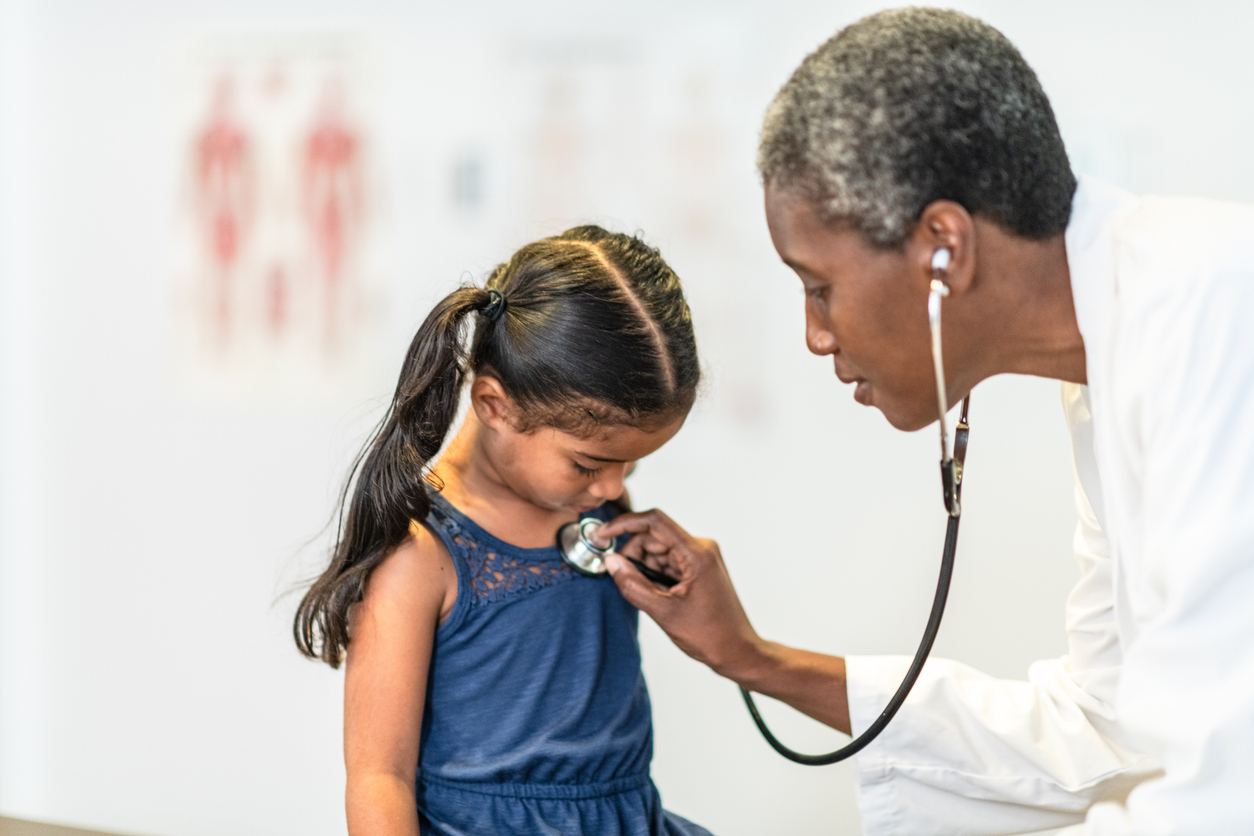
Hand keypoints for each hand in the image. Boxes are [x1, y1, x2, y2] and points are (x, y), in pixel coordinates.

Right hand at [597, 509, 764, 677]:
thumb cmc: (711, 635)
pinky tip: (658, 596)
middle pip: (653, 536)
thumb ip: (633, 585)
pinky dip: (655, 575)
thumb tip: (612, 562)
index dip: (624, 524)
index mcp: (696, 553)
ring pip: (658, 550)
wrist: (737, 651)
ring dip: (645, 568)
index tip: (603, 534)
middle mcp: (701, 548)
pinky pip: (668, 562)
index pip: (654, 522)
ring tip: (649, 596)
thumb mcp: (664, 612)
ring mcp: (700, 557)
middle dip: (633, 555)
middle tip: (624, 580)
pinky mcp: (698, 568)